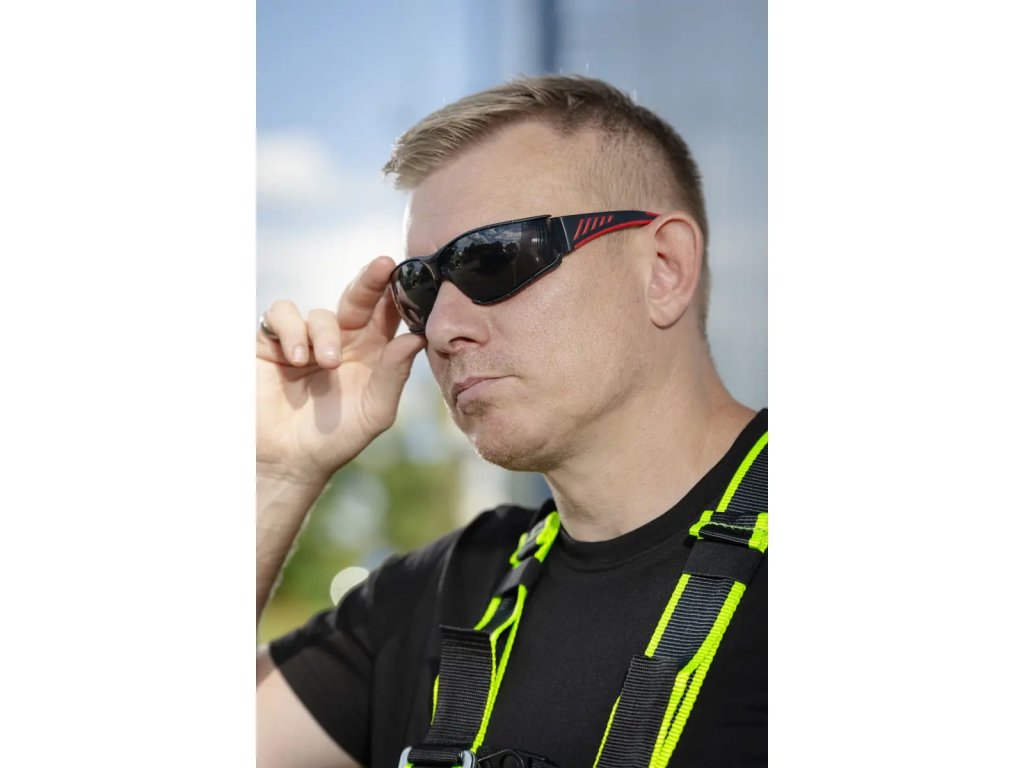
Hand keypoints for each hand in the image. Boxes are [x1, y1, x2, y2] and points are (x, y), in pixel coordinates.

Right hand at [256, 256, 426, 485]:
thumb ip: (393, 374)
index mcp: (371, 352)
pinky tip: (295, 359)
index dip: (398, 295)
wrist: (285, 461)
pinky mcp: (272, 341)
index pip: (387, 315)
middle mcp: (341, 339)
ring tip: (324, 363)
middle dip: (371, 281)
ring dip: (324, 333)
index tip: (411, 277)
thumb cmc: (334, 440)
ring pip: (318, 313)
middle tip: (384, 266)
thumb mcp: (374, 411)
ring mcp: (306, 339)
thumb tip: (415, 338)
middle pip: (358, 298)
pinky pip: (282, 315)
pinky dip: (291, 331)